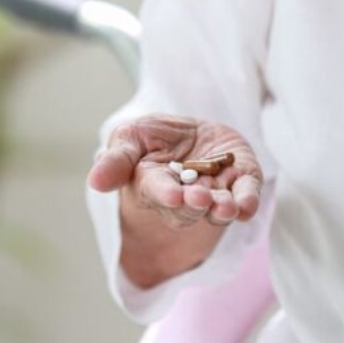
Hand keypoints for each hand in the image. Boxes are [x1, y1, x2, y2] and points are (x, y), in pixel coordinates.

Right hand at [88, 114, 262, 226]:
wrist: (192, 133)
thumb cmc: (155, 138)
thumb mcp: (130, 138)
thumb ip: (117, 159)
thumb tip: (95, 181)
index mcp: (154, 184)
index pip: (158, 192)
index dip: (165, 194)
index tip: (172, 193)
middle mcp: (185, 195)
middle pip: (188, 207)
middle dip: (194, 203)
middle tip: (199, 197)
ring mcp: (215, 191)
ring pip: (218, 208)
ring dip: (222, 208)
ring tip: (226, 206)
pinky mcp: (240, 181)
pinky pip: (246, 195)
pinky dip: (248, 201)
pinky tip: (247, 206)